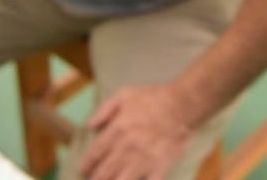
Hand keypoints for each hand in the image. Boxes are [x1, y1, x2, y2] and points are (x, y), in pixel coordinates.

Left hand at [79, 84, 193, 179]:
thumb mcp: (124, 94)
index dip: (86, 165)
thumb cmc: (153, 97)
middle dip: (95, 179)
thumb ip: (103, 110)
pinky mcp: (159, 167)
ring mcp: (143, 160)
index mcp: (117, 130)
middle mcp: (127, 148)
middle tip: (94, 179)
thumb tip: (89, 126)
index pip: (94, 154)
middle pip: (103, 173)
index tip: (83, 170)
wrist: (183, 104)